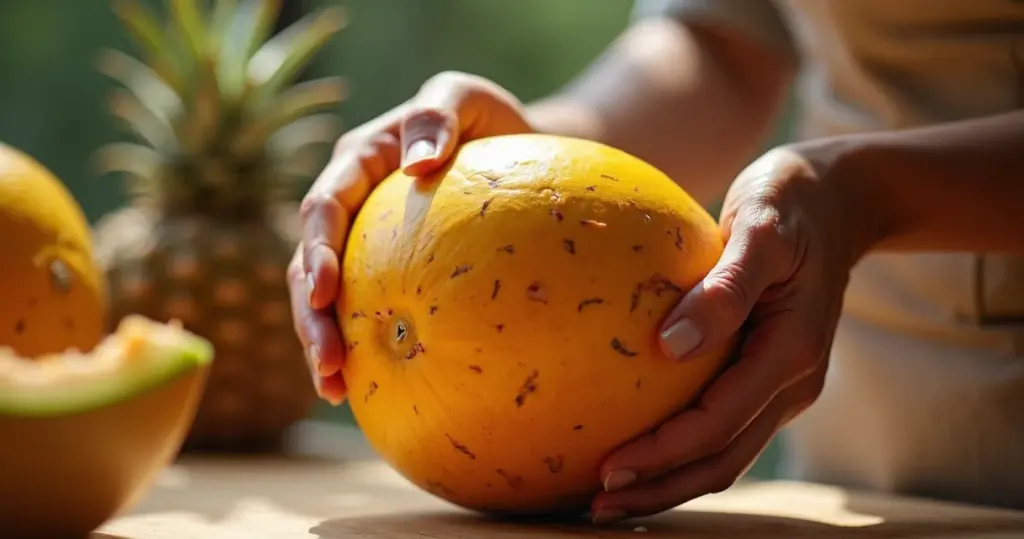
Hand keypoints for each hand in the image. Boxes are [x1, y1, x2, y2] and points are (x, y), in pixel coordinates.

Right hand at [286, 72, 532, 403]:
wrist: (515, 151)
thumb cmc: (490, 123)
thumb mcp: (467, 97)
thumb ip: (438, 114)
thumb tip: (419, 164)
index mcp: (359, 161)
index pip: (324, 205)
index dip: (317, 249)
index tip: (326, 291)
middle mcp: (350, 203)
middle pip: (309, 262)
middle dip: (310, 315)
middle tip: (328, 362)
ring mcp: (362, 241)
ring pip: (323, 296)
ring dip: (321, 341)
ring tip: (333, 388)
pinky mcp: (383, 271)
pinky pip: (363, 309)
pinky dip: (358, 346)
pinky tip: (365, 388)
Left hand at [590, 143, 873, 522]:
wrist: (839, 199)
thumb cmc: (791, 202)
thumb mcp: (761, 229)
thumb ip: (724, 288)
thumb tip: (668, 346)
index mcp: (790, 352)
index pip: (717, 425)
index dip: (662, 455)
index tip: (607, 470)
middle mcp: (791, 381)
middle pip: (721, 460)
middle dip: (660, 488)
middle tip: (596, 505)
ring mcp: (782, 383)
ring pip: (724, 453)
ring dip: (669, 479)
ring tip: (608, 494)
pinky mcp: (767, 374)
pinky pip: (722, 425)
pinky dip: (682, 447)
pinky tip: (639, 442)